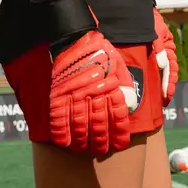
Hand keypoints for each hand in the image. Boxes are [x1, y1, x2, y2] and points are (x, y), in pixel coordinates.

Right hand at [49, 30, 137, 154]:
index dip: (119, 135)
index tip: (119, 145)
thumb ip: (125, 87)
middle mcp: (93, 94)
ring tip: (82, 149)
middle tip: (100, 151)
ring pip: (79, 126)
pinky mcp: (58, 93)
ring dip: (81, 142)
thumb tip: (129, 107)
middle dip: (100, 143)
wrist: (76, 37)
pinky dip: (60, 132)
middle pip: (98, 127)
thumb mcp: (120, 67)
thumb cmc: (101, 53)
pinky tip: (63, 143)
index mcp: (111, 88)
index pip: (117, 118)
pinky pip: (58, 118)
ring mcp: (74, 95)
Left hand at [151, 8, 179, 105]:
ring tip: (162, 99)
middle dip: (167, 87)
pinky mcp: (146, 55)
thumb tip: (162, 65)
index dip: (169, 81)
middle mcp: (162, 53)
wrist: (135, 11)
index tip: (168, 93)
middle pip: (167, 73)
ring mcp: (155, 54)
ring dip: (161, 86)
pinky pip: (150, 69)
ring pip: (160, 73)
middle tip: (165, 99)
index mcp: (167, 47)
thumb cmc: (148, 19)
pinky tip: (152, 89)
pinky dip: (152, 79)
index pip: (170, 68)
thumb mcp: (156, 31)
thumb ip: (159, 46)